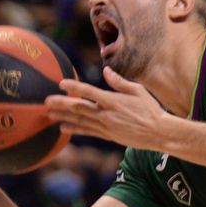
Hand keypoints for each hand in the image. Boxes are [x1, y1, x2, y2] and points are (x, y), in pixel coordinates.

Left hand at [46, 68, 166, 149]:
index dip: (74, 87)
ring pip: (80, 120)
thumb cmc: (150, 109)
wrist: (158, 133)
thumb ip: (119, 82)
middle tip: (47, 101)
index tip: (61, 83)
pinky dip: (74, 129)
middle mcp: (107, 114)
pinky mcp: (108, 135)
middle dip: (62, 104)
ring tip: (49, 114)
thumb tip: (105, 70)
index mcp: (114, 101)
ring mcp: (106, 126)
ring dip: (63, 117)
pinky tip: (63, 128)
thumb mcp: (138, 91)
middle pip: (80, 108)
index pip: (90, 92)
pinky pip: (87, 131)